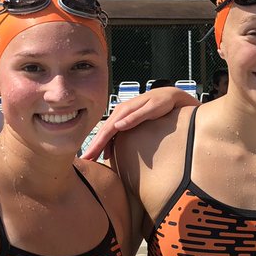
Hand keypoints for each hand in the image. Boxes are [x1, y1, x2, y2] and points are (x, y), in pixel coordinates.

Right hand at [82, 88, 196, 160]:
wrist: (170, 94)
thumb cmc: (163, 102)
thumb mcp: (152, 109)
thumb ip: (135, 117)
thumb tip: (117, 126)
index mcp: (124, 110)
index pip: (107, 130)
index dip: (97, 144)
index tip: (88, 155)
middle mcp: (120, 112)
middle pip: (104, 132)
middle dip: (94, 146)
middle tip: (85, 160)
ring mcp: (122, 115)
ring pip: (107, 132)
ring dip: (99, 145)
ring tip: (92, 159)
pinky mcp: (127, 119)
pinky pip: (114, 132)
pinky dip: (108, 142)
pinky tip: (107, 152)